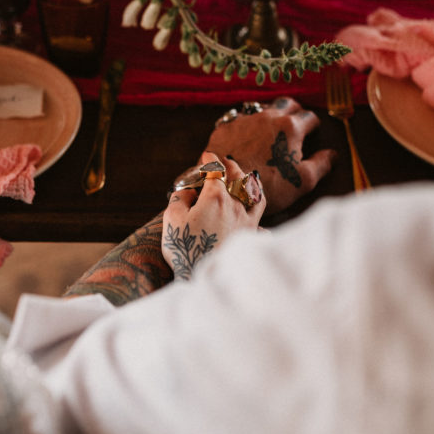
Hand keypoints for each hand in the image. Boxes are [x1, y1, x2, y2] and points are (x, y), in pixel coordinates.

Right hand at [163, 152, 264, 279]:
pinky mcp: (251, 238)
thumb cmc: (185, 248)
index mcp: (216, 198)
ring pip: (255, 195)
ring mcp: (247, 222)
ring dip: (250, 183)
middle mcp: (236, 206)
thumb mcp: (172, 219)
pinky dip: (259, 213)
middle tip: (226, 162)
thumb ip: (180, 198)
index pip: (215, 171)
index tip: (206, 156)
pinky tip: (256, 214)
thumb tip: (189, 191)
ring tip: (246, 179)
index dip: (210, 161)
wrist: (204, 278)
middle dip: (231, 166)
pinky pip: (261, 221)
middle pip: (238, 178)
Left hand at [204, 97, 335, 213]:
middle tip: (295, 126)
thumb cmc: (269, 186)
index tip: (312, 134)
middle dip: (294, 112)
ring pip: (262, 108)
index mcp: (291, 127)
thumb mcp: (303, 181)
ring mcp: (245, 118)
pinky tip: (246, 137)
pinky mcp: (225, 126)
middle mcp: (268, 116)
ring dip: (270, 116)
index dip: (313, 125)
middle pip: (287, 104)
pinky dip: (247, 124)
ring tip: (271, 131)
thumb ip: (321, 164)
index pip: (309, 117)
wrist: (228, 188)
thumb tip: (333, 154)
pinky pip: (240, 118)